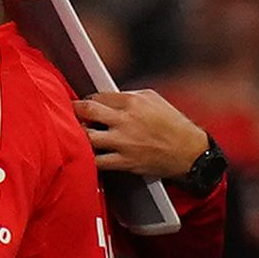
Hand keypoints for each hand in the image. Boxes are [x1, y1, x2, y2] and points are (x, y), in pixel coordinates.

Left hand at [80, 88, 210, 179]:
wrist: (189, 152)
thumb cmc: (173, 125)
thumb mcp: (154, 99)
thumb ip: (130, 95)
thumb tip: (109, 97)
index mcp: (133, 101)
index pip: (98, 96)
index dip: (87, 100)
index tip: (84, 104)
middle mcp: (125, 120)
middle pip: (87, 110)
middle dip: (74, 110)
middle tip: (69, 114)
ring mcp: (123, 142)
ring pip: (87, 136)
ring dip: (78, 134)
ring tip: (76, 134)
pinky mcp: (124, 161)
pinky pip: (97, 161)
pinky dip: (87, 158)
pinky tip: (84, 155)